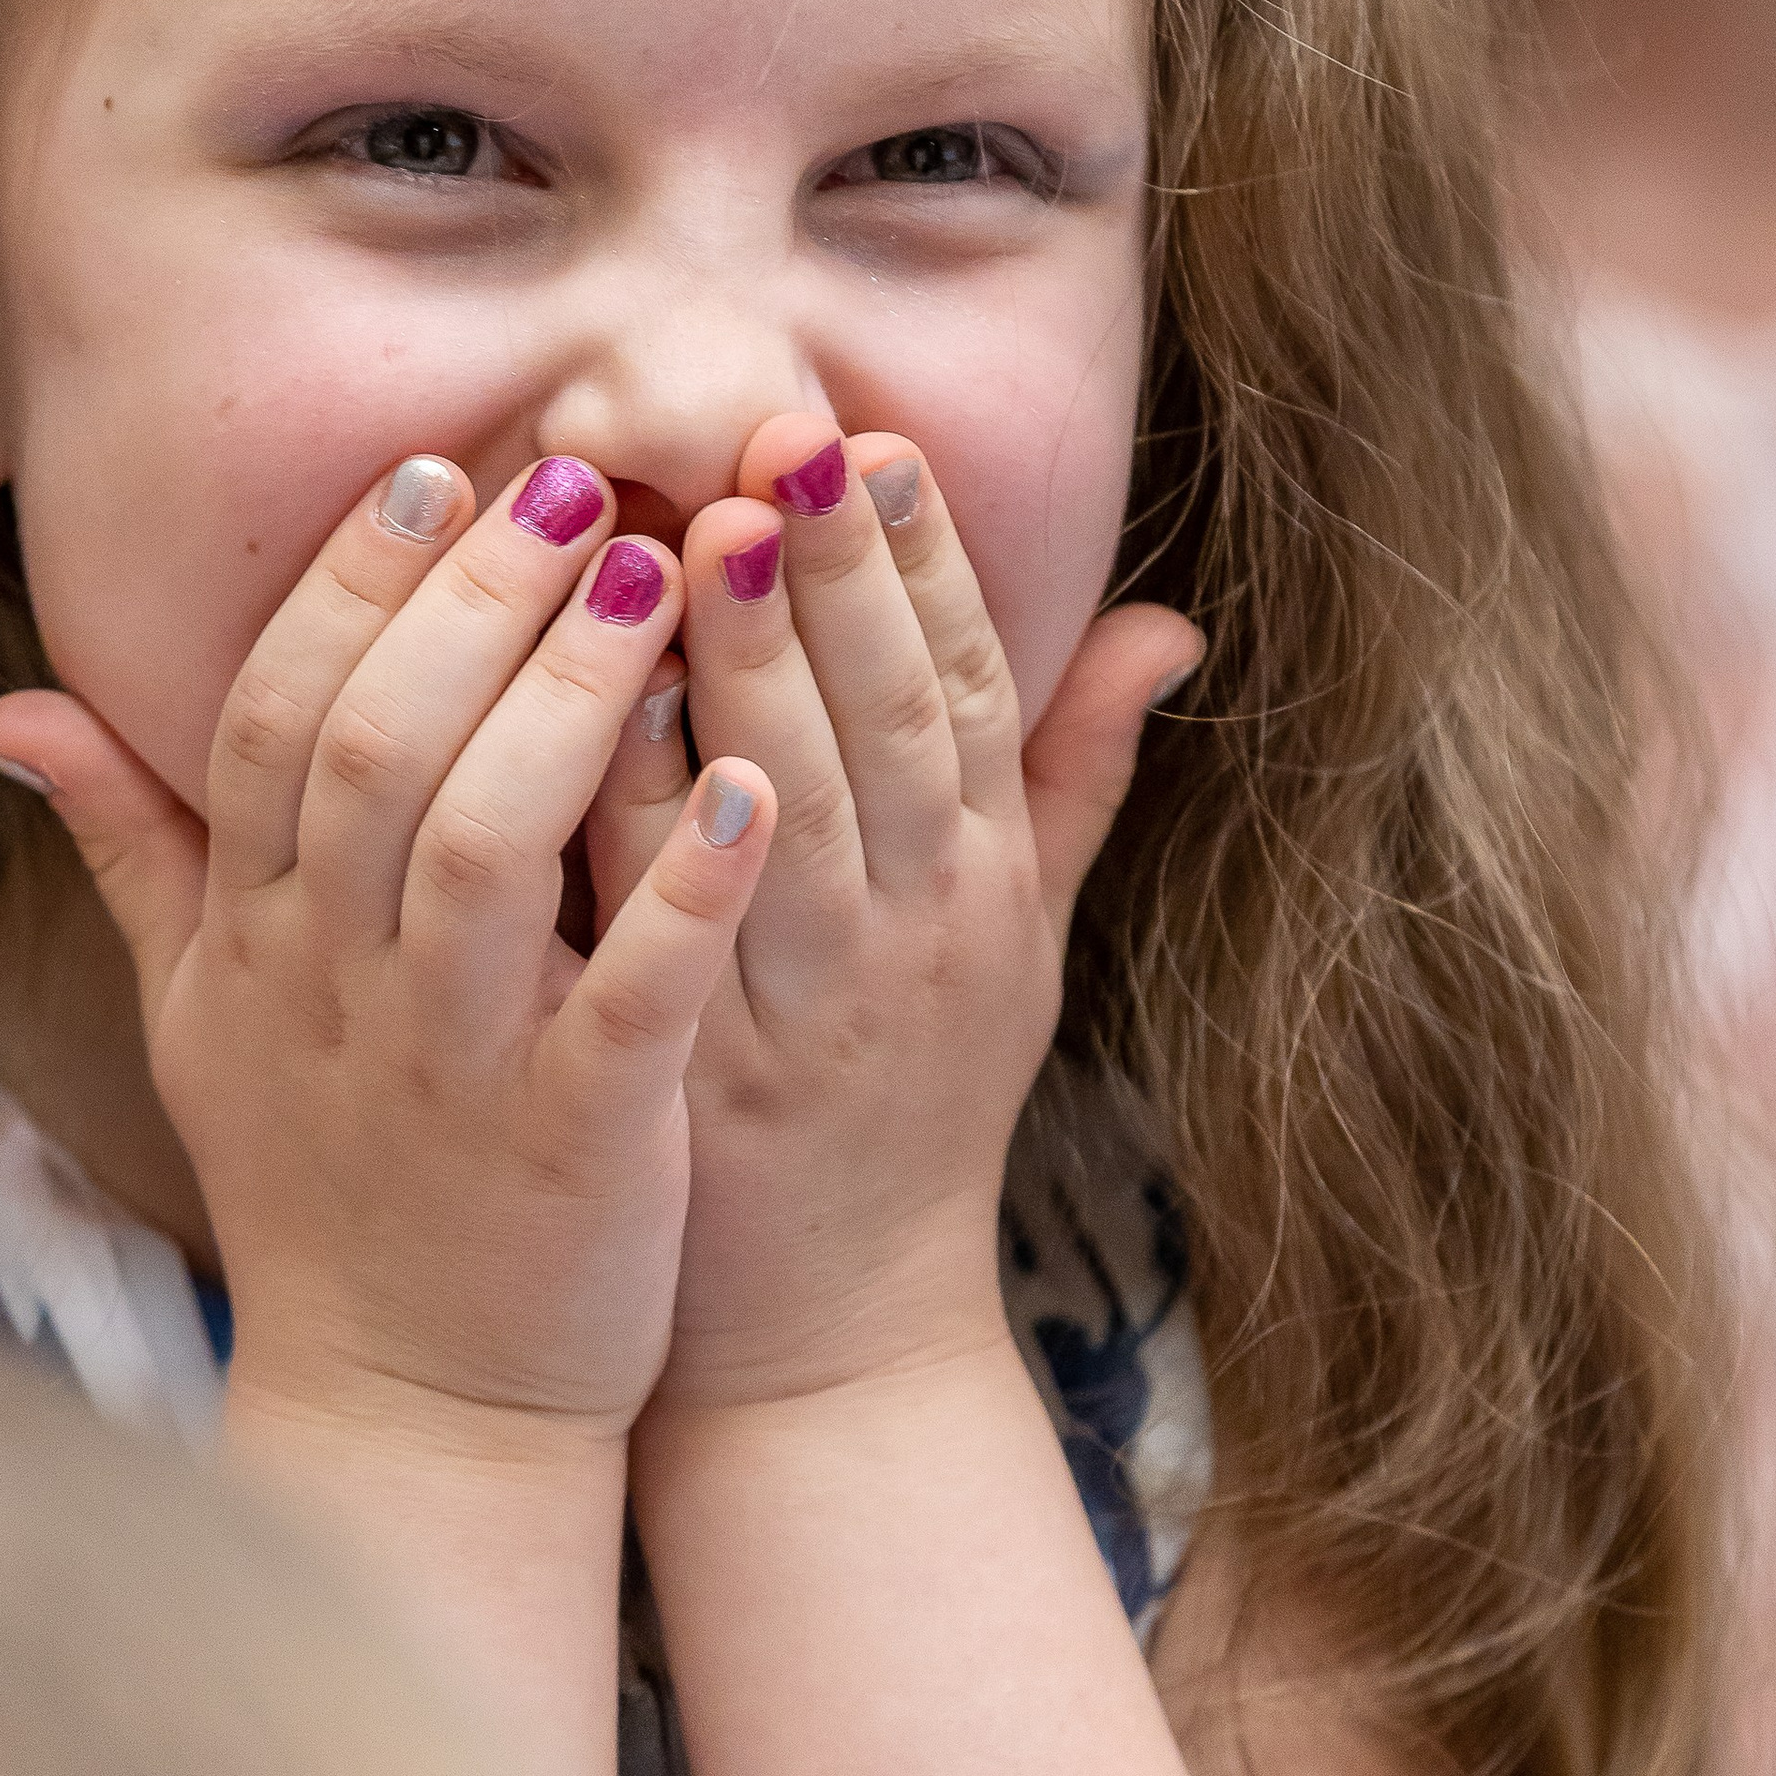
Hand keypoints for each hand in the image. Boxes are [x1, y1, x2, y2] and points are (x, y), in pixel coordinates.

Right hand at [0, 456, 776, 1454]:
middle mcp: (337, 986)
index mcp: (258, 937)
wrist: (412, 1409)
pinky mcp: (576, 1145)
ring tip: (660, 581)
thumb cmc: (319, 1180)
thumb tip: (5, 708)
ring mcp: (452, 1066)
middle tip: (575, 483)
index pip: (272, 720)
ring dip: (570, 703)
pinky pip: (627, 998)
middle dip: (471, 605)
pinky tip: (749, 784)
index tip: (436, 472)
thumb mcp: (193, 1013)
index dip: (348, 589)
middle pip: (373, 753)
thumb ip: (126, 842)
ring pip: (486, 849)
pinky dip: (683, 888)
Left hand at [590, 422, 1195, 1409]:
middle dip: (843, 578)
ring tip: (706, 534)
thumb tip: (1169, 621)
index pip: (974, 692)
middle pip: (893, 727)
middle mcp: (920, 936)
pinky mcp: (715, 1075)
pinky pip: (679, 921)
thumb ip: (1076, 774)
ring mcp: (817, 1010)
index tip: (878, 442)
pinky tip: (605, 709)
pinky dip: (650, 810)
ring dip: (752, 670)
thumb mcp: (1024, 941)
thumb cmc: (913, 1108)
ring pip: (793, 810)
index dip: (928, 565)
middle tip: (789, 439)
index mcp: (990, 886)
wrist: (834, 1337)